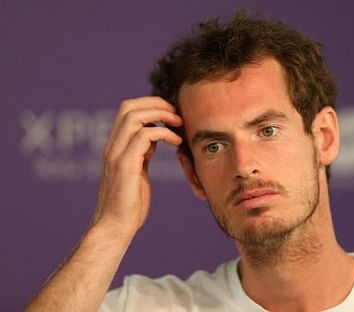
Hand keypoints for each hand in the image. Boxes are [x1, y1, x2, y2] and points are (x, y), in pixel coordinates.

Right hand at [92, 96, 182, 233]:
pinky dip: (163, 133)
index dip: (150, 105)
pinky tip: (176, 142)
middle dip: (156, 103)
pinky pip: (144, 136)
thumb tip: (154, 138)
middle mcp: (112, 146)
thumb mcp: (138, 171)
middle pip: (128, 106)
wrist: (115, 226)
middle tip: (177, 114)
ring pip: (134, 116)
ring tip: (179, 123)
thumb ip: (142, 153)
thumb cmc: (129, 204)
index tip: (171, 113)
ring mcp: (116, 154)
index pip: (127, 110)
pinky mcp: (125, 165)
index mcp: (115, 146)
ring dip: (161, 115)